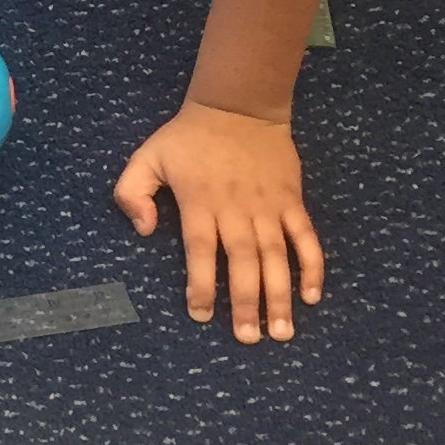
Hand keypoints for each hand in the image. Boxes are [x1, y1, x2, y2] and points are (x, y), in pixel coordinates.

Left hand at [113, 99, 323, 343]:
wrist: (239, 106)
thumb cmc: (189, 138)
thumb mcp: (147, 156)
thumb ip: (133, 192)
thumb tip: (145, 231)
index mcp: (200, 201)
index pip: (200, 250)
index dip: (200, 284)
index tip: (201, 315)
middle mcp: (236, 208)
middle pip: (242, 261)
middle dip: (246, 302)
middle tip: (249, 338)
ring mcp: (268, 206)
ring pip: (276, 256)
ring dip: (280, 295)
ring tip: (282, 332)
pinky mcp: (291, 201)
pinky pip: (306, 237)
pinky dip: (312, 266)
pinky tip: (312, 296)